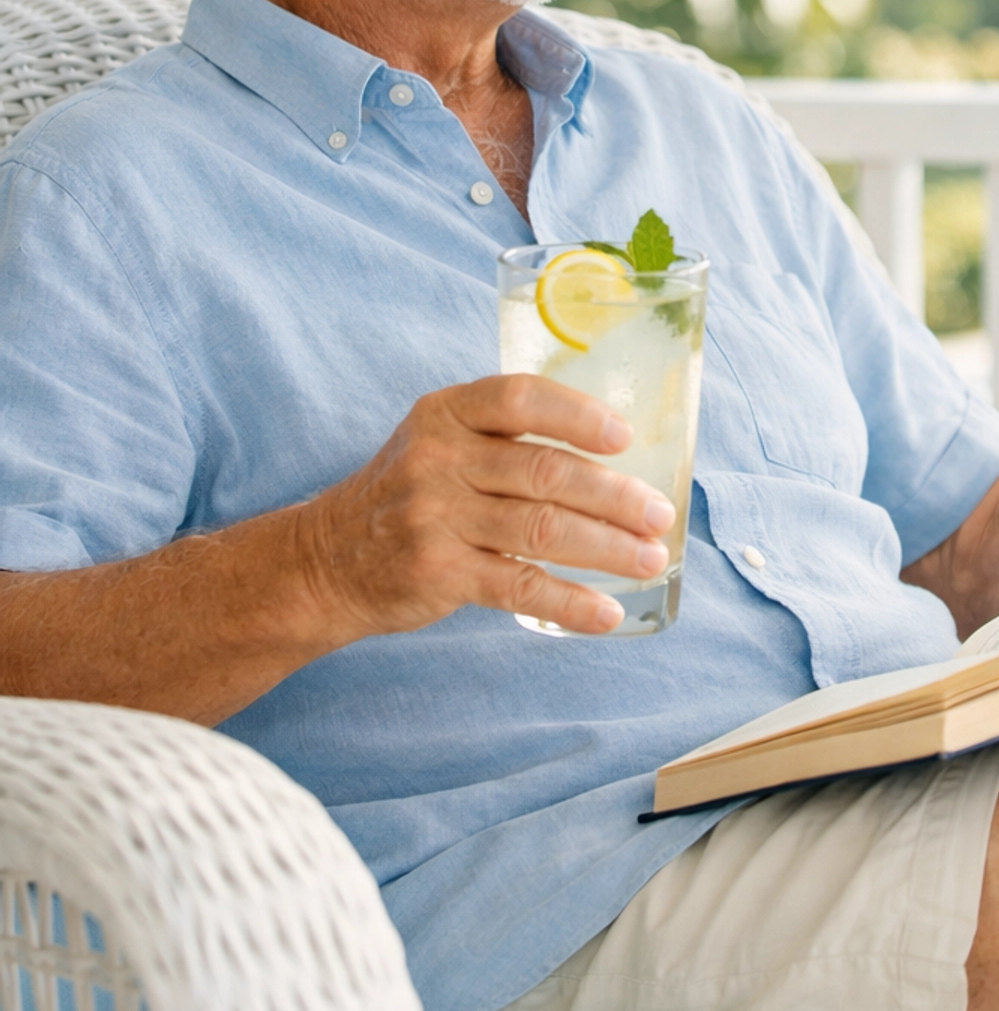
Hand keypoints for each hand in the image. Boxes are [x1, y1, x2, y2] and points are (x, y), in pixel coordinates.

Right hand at [299, 374, 675, 638]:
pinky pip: (518, 585)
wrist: (327, 561)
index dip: (578, 415)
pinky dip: (569, 600)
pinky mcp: (437, 572)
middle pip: (544, 471)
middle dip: (614, 495)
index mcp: (446, 413)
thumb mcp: (439, 441)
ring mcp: (434, 516)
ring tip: (649, 558)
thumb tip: (613, 455)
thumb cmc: (408, 495)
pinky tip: (606, 611)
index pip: (520, 399)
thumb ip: (505, 436)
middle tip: (659, 514)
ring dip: (607, 547)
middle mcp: (438, 458)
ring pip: (541, 528)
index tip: (625, 438)